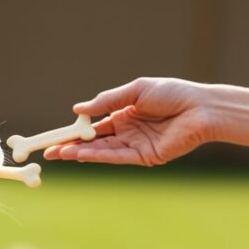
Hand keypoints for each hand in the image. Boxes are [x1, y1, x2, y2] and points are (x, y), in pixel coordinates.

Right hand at [43, 77, 212, 165]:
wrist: (200, 108)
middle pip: (94, 141)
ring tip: (59, 154)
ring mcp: (135, 146)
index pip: (95, 125)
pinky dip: (98, 156)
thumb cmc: (172, 94)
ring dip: (80, 153)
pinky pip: (116, 157)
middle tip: (48, 151)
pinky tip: (81, 154)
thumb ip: (107, 101)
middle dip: (71, 146)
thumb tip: (78, 108)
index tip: (56, 134)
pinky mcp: (144, 157)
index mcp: (126, 114)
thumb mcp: (134, 91)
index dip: (76, 130)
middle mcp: (128, 132)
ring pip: (102, 151)